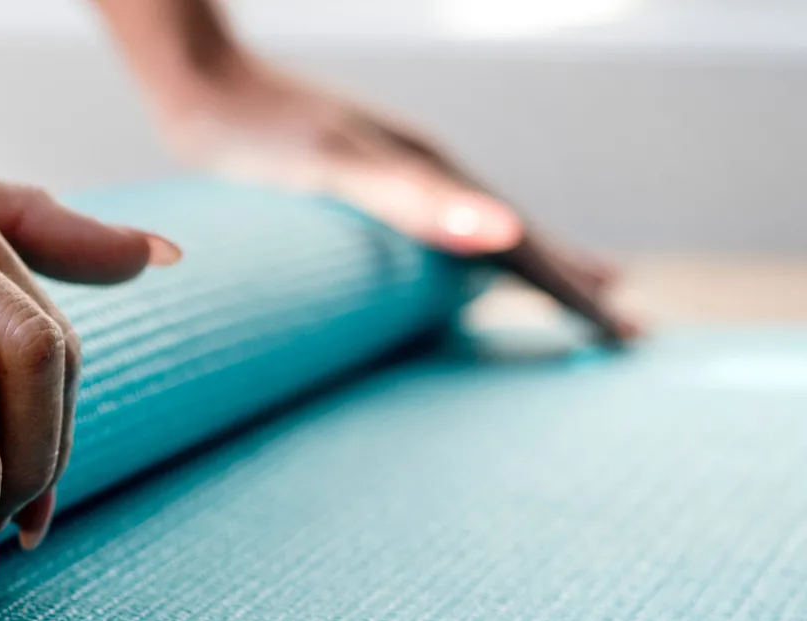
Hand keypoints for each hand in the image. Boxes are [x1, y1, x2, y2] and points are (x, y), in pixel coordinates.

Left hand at [157, 63, 641, 342]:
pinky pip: (439, 225)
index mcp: (436, 175)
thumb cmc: (254, 132)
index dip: (572, 293)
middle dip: (571, 283)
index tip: (623, 337)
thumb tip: (506, 234)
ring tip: (577, 291)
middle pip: (518, 235)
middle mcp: (427, 169)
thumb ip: (416, 201)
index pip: (525, 245)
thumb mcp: (336, 169)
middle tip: (627, 331)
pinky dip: (472, 250)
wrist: (197, 79)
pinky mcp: (357, 178)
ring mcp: (395, 171)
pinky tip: (459, 262)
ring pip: (484, 227)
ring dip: (530, 264)